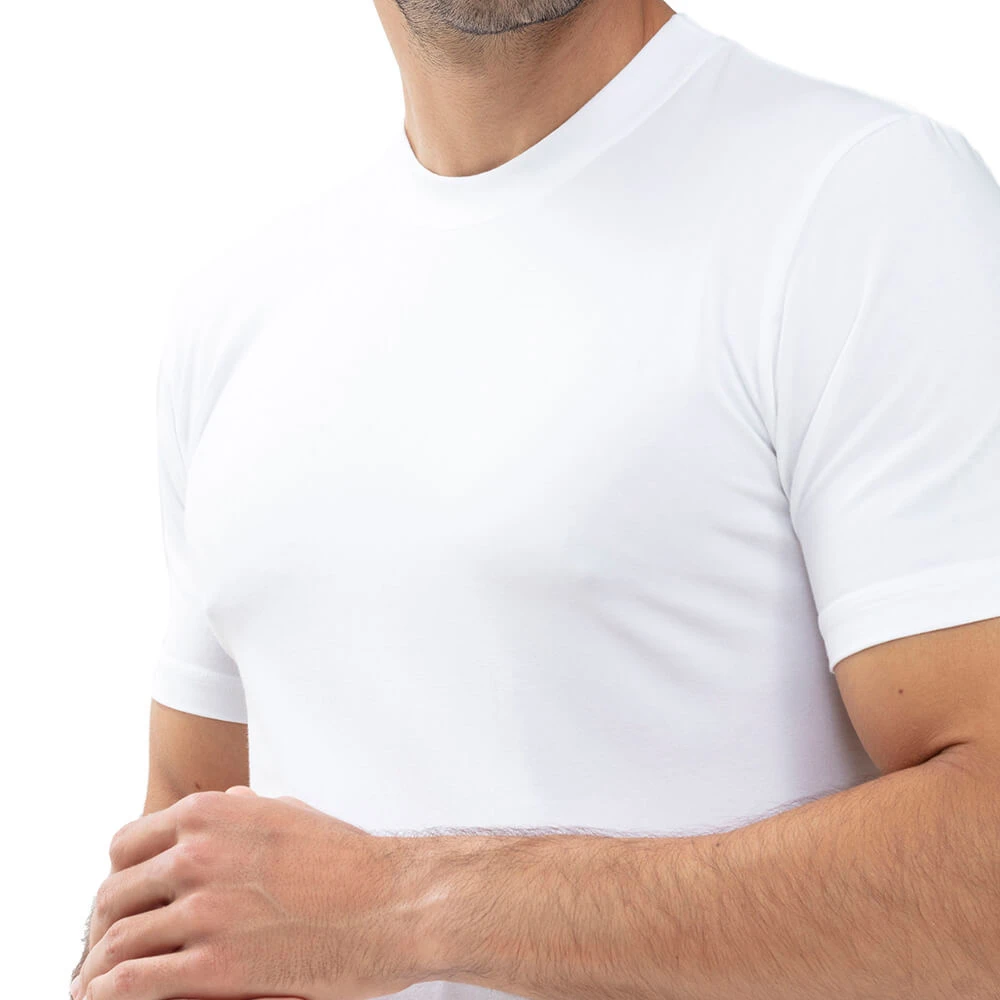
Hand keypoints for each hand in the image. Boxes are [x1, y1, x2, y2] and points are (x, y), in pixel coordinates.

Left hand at [74, 786, 429, 999]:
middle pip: (113, 896)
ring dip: (97, 970)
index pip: (126, 846)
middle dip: (105, 928)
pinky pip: (133, 983)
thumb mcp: (292, 815)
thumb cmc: (354, 862)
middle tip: (104, 953)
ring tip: (94, 989)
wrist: (397, 903)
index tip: (124, 903)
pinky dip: (109, 995)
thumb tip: (226, 805)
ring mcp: (204, 909)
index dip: (119, 878)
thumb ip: (245, 813)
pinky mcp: (215, 966)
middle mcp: (198, 855)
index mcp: (213, 815)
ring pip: (116, 942)